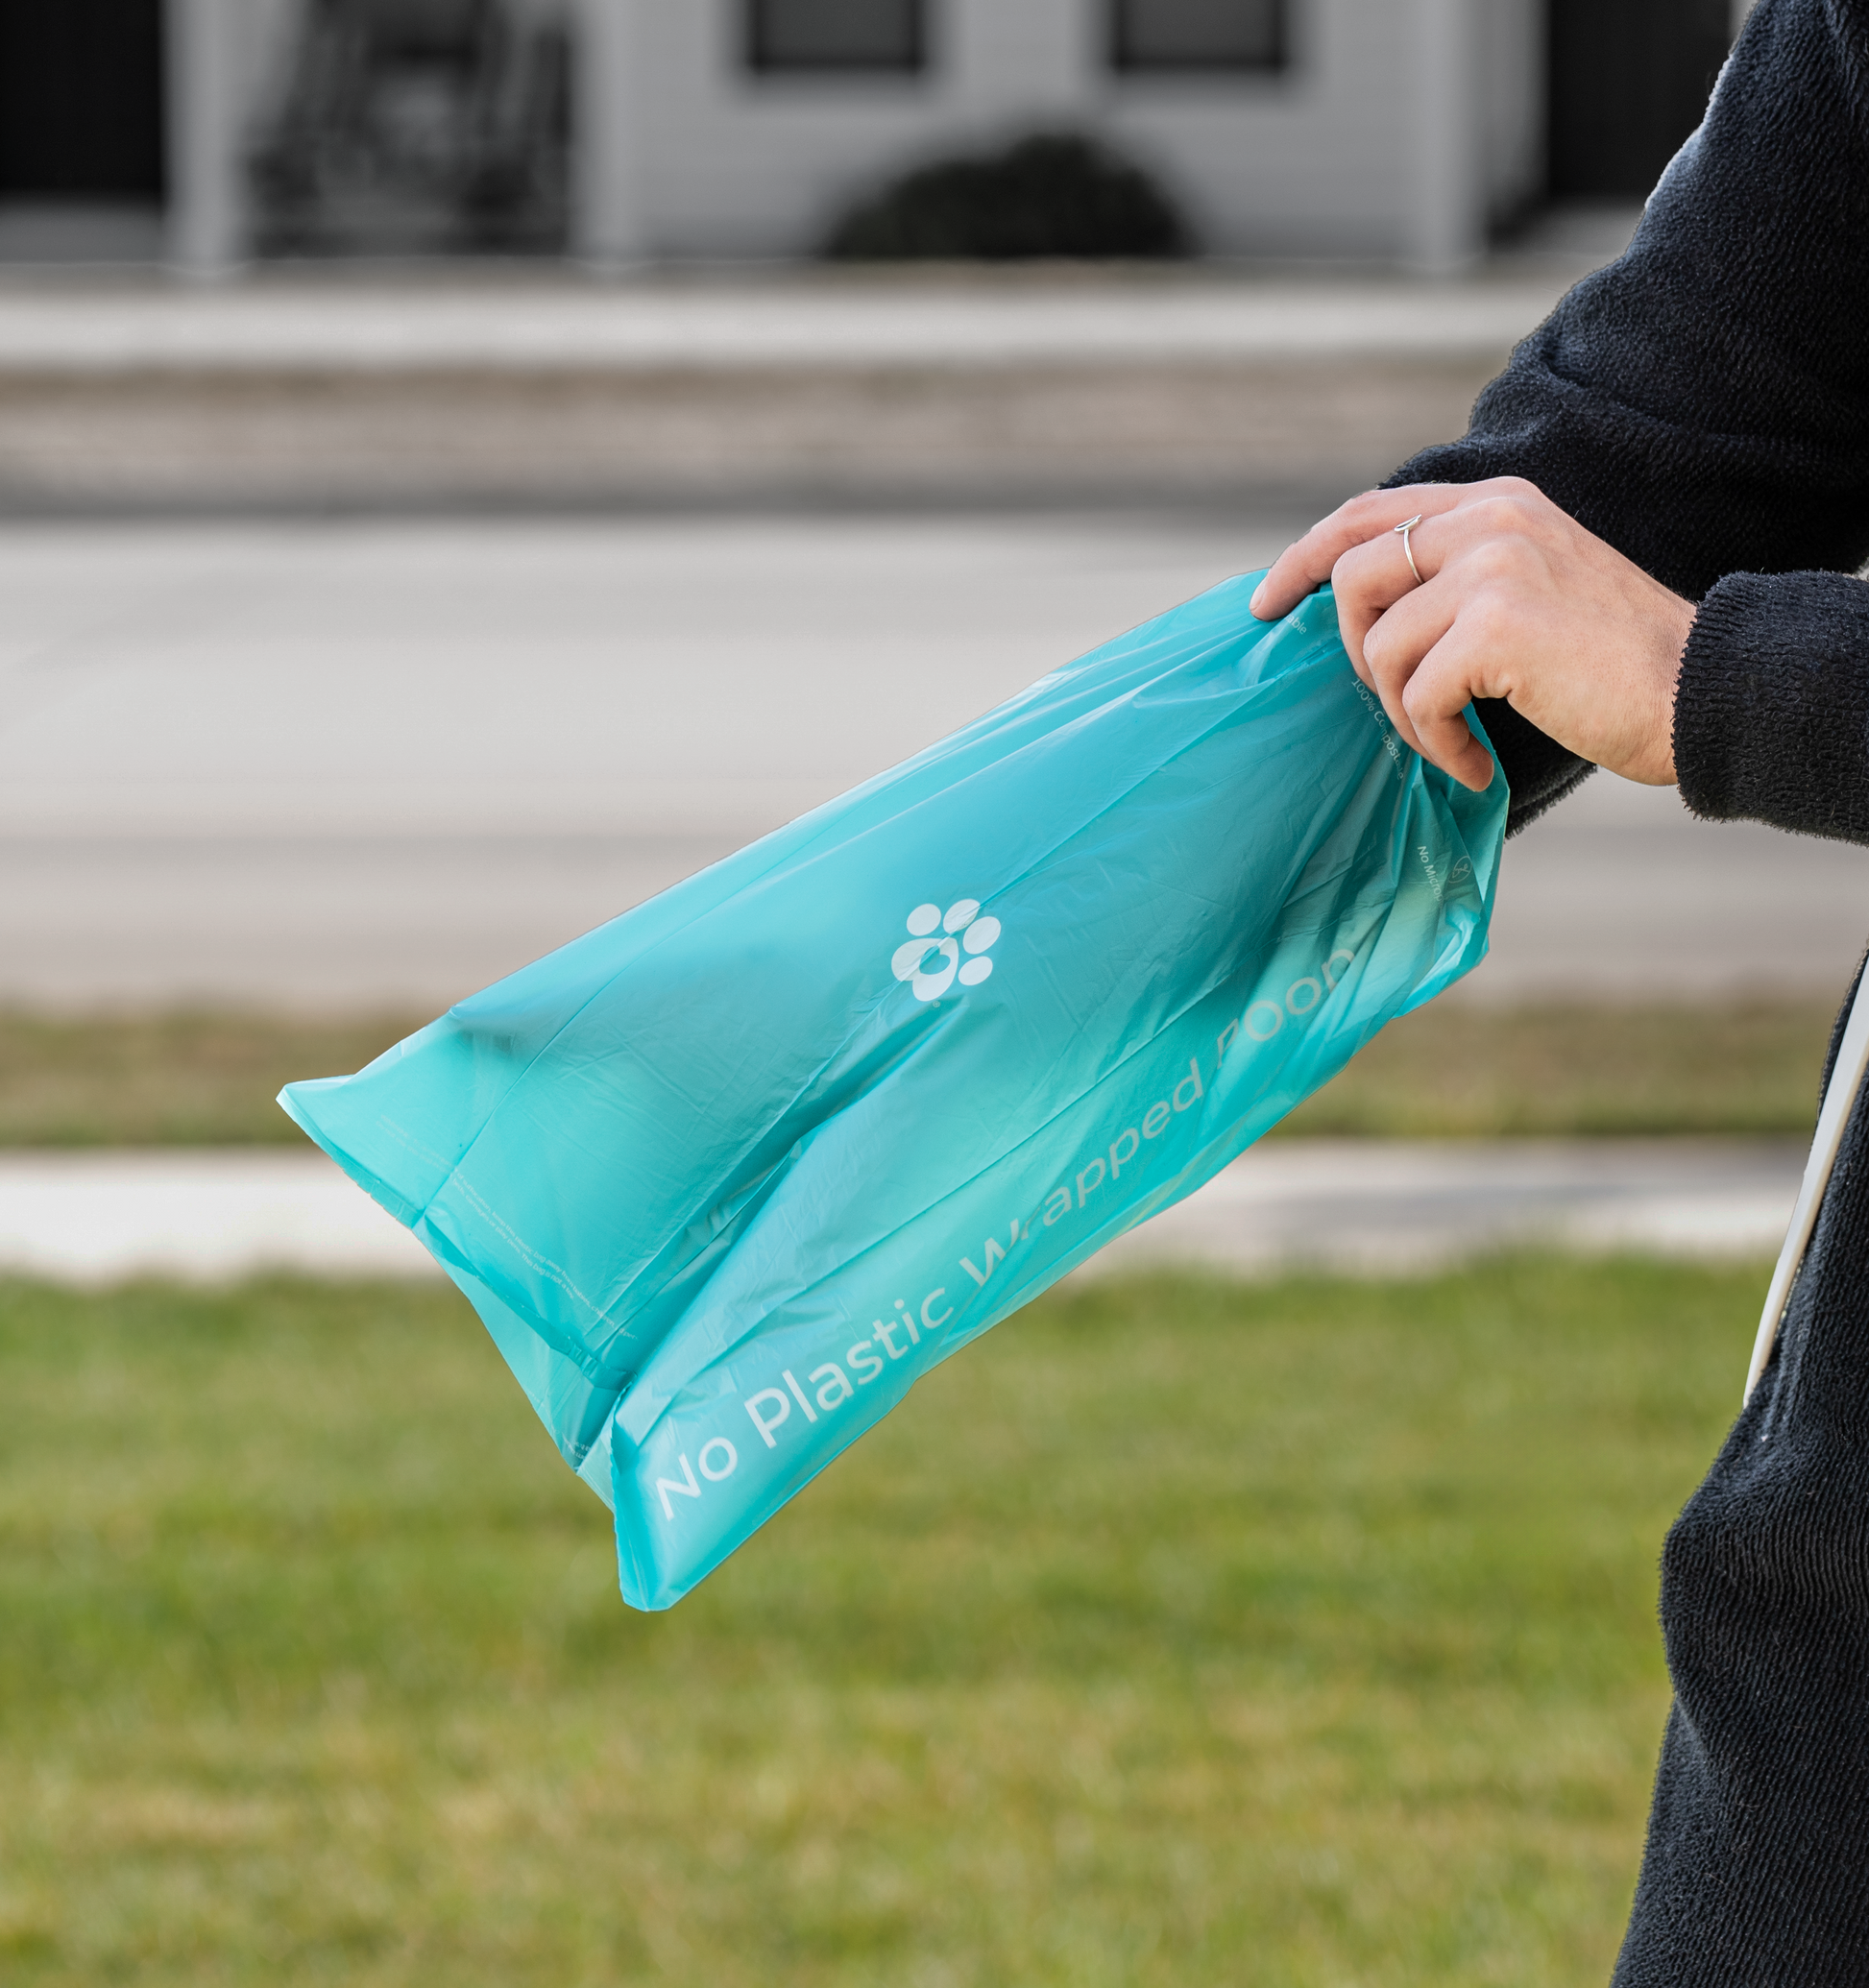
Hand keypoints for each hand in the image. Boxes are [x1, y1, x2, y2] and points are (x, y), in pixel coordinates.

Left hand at [1249, 478, 1695, 791]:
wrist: (1696, 691)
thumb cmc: (1614, 663)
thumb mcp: (1532, 589)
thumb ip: (1457, 580)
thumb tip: (1363, 620)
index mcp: (1496, 502)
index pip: (1368, 512)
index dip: (1303, 558)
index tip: (1264, 605)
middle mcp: (1491, 520)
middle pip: (1351, 576)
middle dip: (1353, 654)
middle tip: (1397, 706)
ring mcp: (1493, 566)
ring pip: (1378, 647)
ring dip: (1403, 714)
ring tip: (1451, 742)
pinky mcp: (1496, 625)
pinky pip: (1416, 697)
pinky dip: (1436, 744)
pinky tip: (1475, 765)